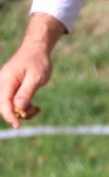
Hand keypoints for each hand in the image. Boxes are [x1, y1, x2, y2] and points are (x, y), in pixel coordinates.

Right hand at [1, 13, 65, 127]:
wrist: (36, 50)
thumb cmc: (37, 62)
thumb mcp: (36, 78)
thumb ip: (27, 92)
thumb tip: (19, 107)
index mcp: (6, 81)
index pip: (3, 103)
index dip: (9, 116)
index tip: (18, 125)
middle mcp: (2, 84)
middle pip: (3, 106)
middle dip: (17, 114)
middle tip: (35, 110)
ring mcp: (6, 86)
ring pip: (8, 106)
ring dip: (22, 112)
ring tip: (36, 108)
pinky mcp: (11, 88)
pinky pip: (13, 102)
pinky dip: (23, 107)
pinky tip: (35, 107)